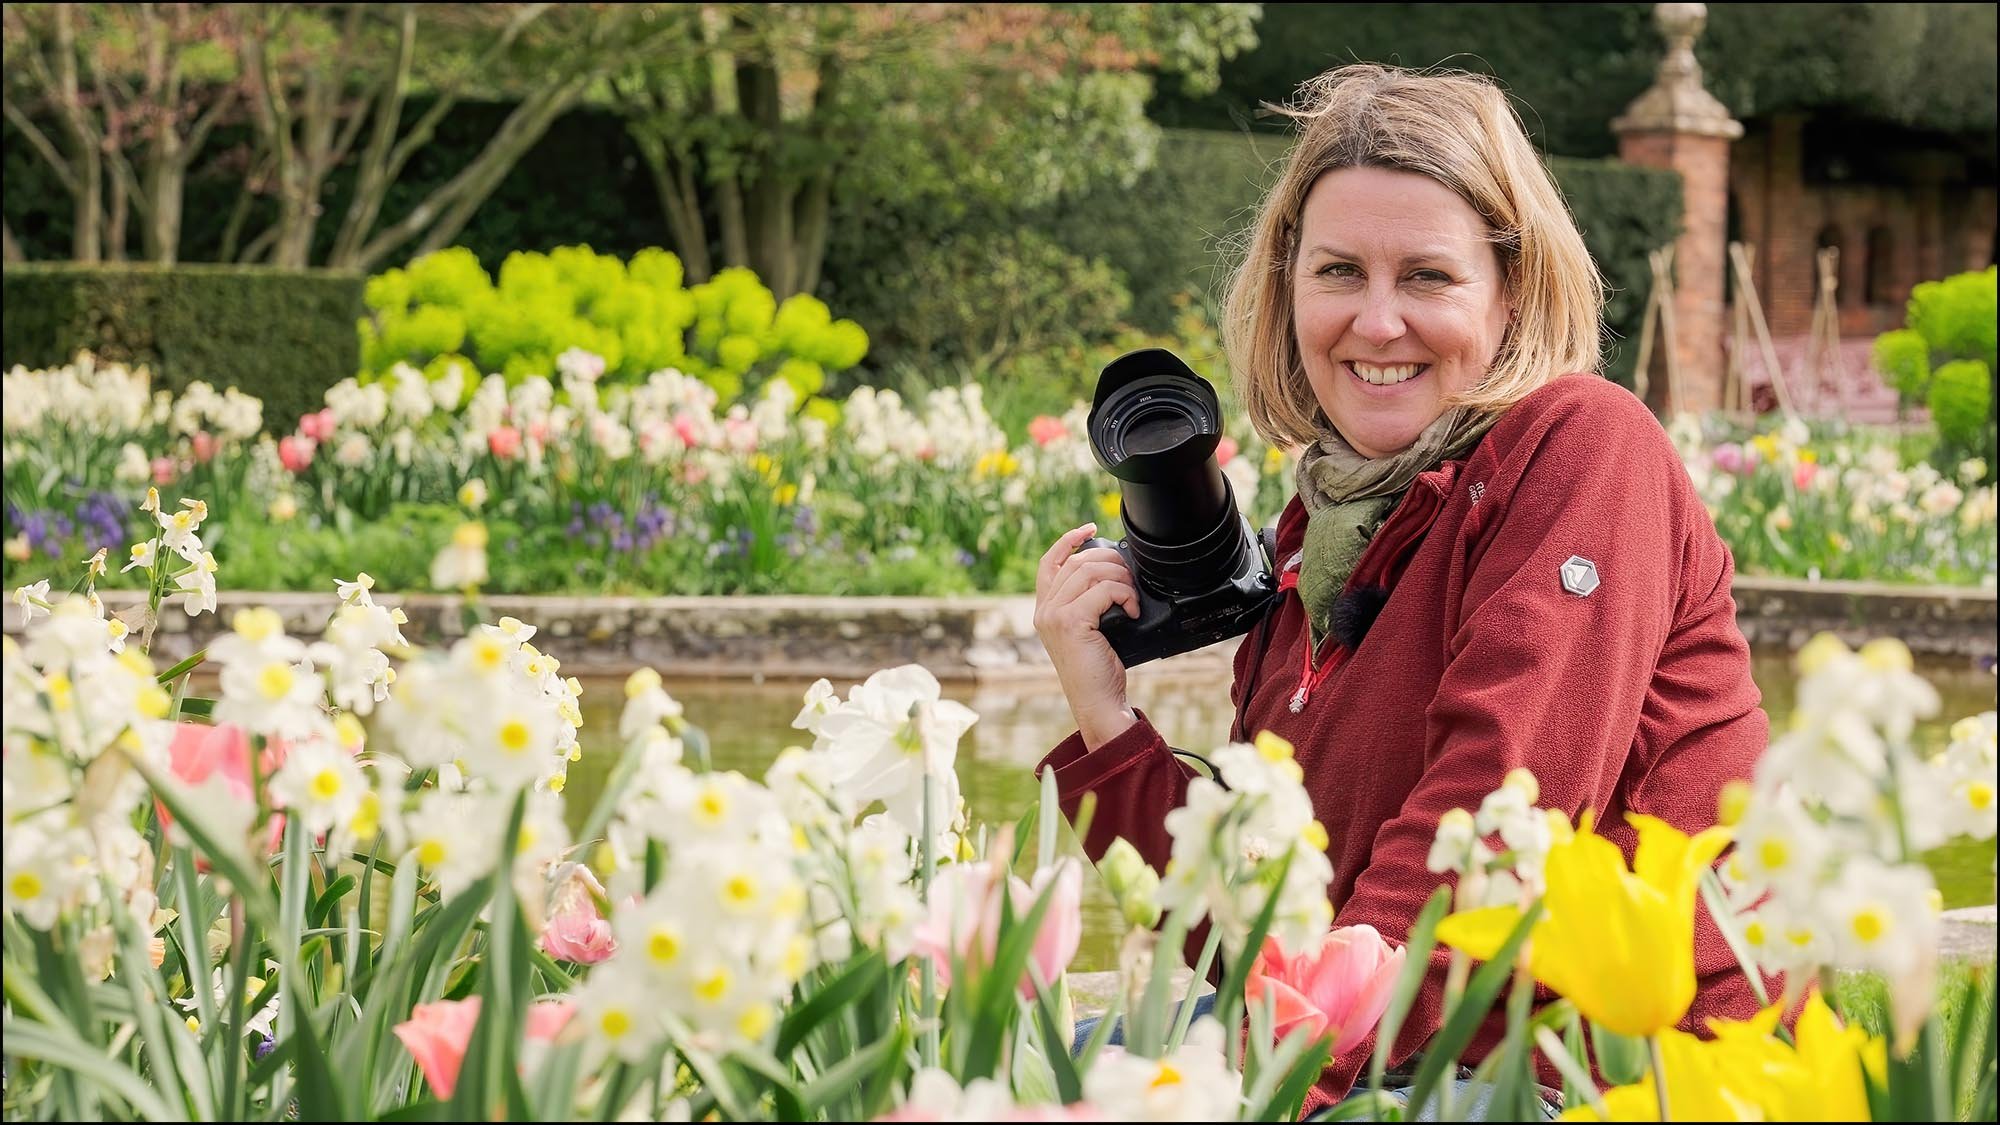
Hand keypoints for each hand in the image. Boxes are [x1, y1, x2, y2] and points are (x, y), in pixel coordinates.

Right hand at [1034, 522, 1140, 749]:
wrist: (1098, 703)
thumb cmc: (1099, 671)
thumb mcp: (1091, 630)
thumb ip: (1091, 603)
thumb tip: (1115, 572)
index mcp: (1046, 609)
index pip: (1051, 561)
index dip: (1070, 539)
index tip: (1091, 528)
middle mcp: (1044, 610)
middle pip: (1078, 561)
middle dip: (1111, 561)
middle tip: (1130, 578)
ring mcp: (1053, 615)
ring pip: (1091, 572)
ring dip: (1121, 578)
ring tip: (1132, 597)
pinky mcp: (1070, 622)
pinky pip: (1102, 590)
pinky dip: (1124, 595)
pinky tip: (1132, 610)